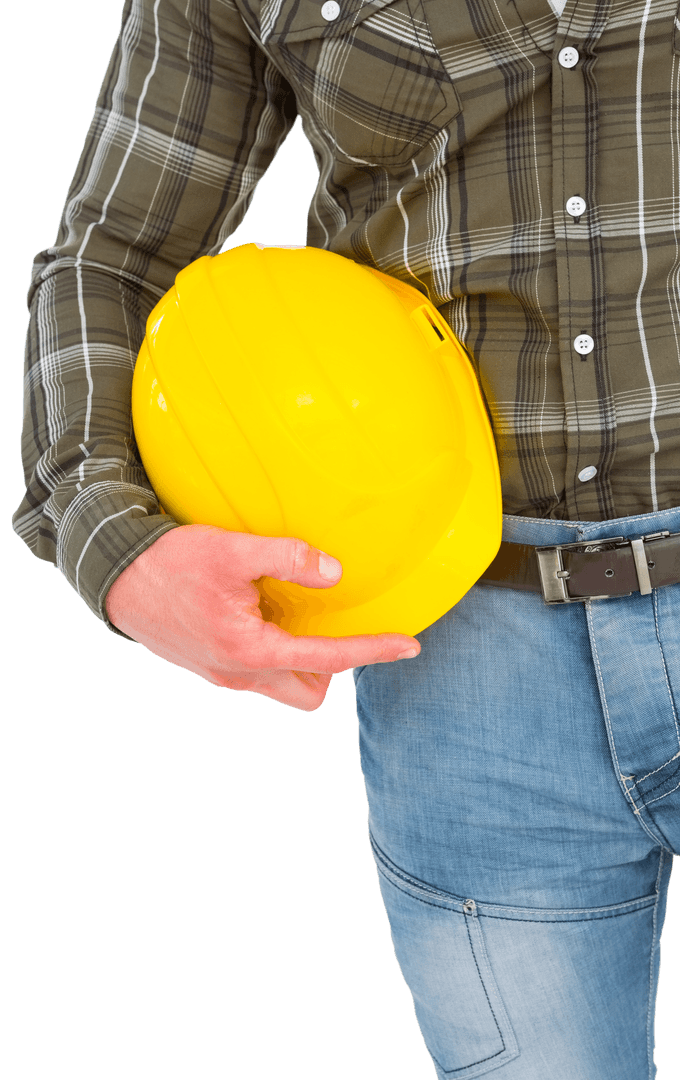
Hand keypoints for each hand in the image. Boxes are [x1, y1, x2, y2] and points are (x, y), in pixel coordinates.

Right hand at [104, 524, 420, 710]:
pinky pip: (259, 671)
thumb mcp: (232, 551)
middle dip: (331, 666)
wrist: (113, 578)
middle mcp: (239, 676)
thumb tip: (334, 573)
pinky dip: (275, 650)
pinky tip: (262, 610)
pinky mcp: (212, 668)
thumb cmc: (169, 564)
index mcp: (250, 652)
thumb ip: (287, 559)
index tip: (409, 645)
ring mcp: (223, 677)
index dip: (373, 651)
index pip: (328, 659)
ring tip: (292, 611)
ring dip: (300, 657)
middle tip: (330, 623)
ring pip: (283, 683)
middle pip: (309, 691)